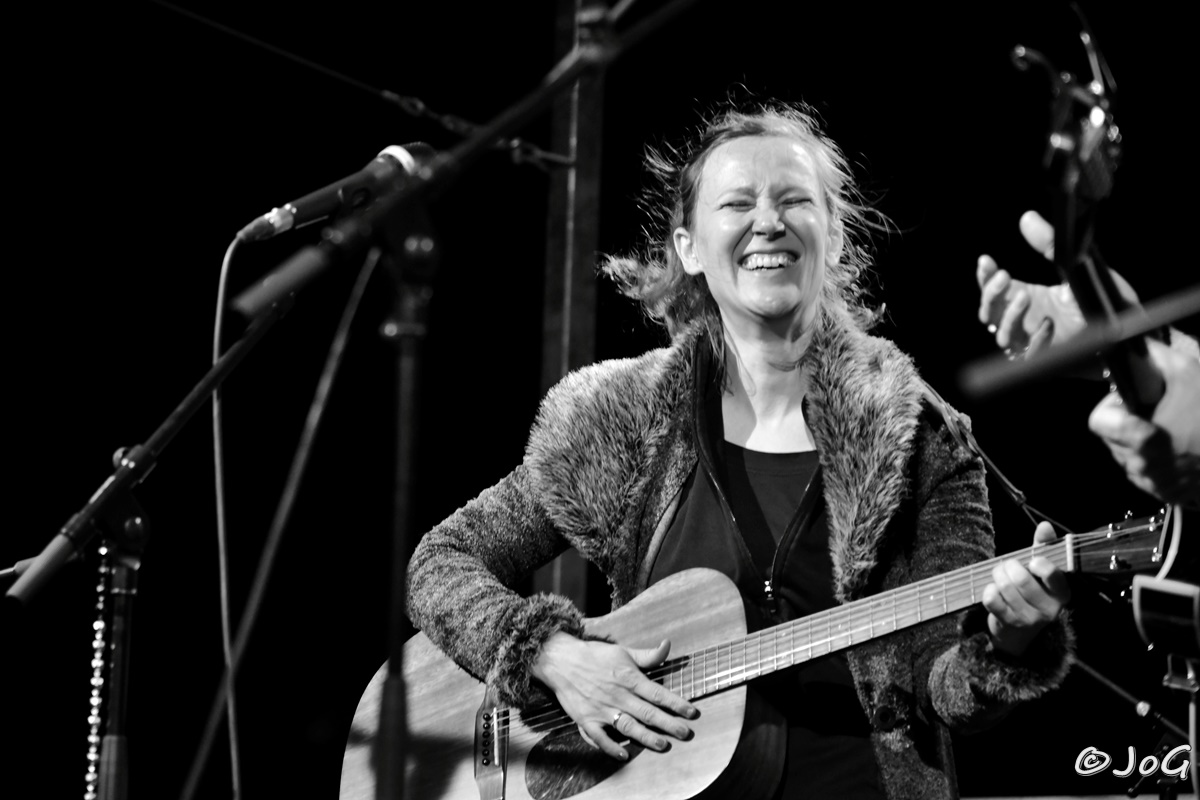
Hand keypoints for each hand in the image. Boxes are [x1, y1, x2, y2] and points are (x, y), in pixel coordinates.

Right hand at [530, 633, 698, 759]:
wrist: (560, 660)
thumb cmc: (593, 655)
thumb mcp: (623, 651)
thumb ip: (647, 655)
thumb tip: (668, 646)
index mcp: (628, 678)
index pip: (658, 693)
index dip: (677, 703)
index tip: (692, 712)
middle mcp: (617, 695)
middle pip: (647, 712)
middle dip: (669, 724)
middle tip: (686, 733)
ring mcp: (601, 709)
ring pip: (628, 726)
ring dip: (646, 737)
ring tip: (663, 745)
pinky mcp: (586, 719)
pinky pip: (599, 737)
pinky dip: (610, 747)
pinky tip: (623, 755)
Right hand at [976, 210, 1137, 360]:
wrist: (1132, 332)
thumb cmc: (1103, 301)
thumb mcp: (1075, 266)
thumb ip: (1050, 245)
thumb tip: (1026, 217)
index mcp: (1027, 298)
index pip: (993, 289)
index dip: (984, 276)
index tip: (987, 260)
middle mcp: (1025, 321)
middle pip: (989, 313)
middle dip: (991, 294)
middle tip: (1005, 276)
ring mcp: (1034, 341)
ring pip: (1002, 335)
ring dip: (1009, 316)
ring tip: (1024, 296)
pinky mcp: (1048, 360)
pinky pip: (1028, 355)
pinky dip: (1035, 340)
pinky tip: (1047, 325)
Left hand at [982, 521, 1070, 656]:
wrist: (1018, 631)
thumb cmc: (1030, 592)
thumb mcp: (1040, 570)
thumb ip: (1043, 547)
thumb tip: (1045, 525)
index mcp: (1061, 593)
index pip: (1052, 574)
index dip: (1037, 562)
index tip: (1031, 561)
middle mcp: (1049, 609)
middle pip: (1022, 579)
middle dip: (1008, 567)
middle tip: (1007, 566)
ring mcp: (1029, 619)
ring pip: (1005, 588)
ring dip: (997, 576)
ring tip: (999, 575)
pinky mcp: (1008, 623)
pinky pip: (992, 599)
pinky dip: (988, 590)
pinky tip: (992, 590)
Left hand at [1088, 338, 1199, 506]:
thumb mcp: (1187, 373)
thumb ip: (1154, 355)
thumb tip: (1134, 342)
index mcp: (1139, 440)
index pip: (1098, 421)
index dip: (1111, 406)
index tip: (1131, 400)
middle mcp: (1140, 467)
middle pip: (1110, 437)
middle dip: (1127, 421)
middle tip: (1154, 411)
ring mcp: (1153, 484)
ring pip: (1127, 455)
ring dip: (1139, 440)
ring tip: (1169, 429)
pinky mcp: (1166, 493)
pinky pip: (1145, 472)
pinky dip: (1155, 459)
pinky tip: (1176, 446)